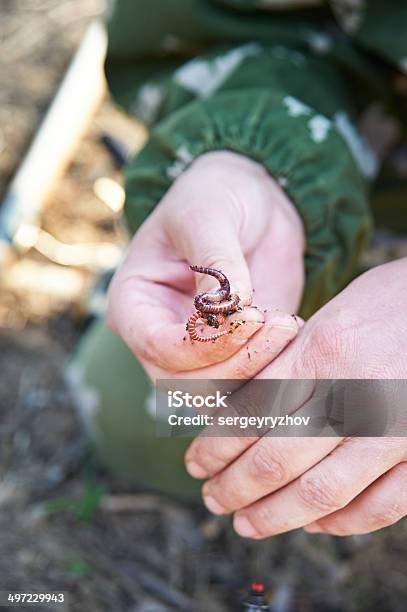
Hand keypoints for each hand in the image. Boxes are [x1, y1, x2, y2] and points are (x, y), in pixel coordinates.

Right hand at [107, 151, 304, 380]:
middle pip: (189, 381)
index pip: (159, 347)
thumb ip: (215, 262)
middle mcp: (162, 335)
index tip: (251, 316)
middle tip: (279, 324)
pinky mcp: (236, 351)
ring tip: (287, 324)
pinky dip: (275, 369)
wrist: (252, 200)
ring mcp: (198, 349)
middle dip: (237, 362)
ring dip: (259, 368)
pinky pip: (250, 381)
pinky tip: (292, 331)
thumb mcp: (208, 216)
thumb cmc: (214, 196)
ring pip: (221, 391)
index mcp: (136, 304)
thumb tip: (233, 306)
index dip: (204, 344)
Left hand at [185, 259, 406, 535]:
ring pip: (321, 493)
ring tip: (246, 523)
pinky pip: (379, 506)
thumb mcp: (333, 317)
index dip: (215, 446)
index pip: (252, 413)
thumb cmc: (394, 301)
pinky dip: (340, 523)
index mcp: (324, 351)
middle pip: (276, 460)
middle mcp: (356, 393)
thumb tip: (248, 410)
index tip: (196, 462)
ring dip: (275, 515)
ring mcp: (395, 429)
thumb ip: (292, 364)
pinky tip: (313, 523)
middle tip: (212, 500)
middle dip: (234, 487)